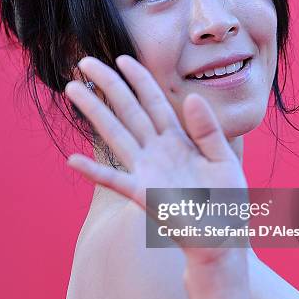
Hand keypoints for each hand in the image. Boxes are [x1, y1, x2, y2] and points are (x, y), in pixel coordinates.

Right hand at [65, 55, 248, 262]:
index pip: (155, 102)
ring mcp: (148, 171)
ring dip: (95, 112)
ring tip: (73, 90)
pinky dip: (94, 172)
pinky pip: (115, 181)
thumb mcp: (224, 160)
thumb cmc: (226, 201)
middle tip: (86, 63)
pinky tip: (73, 161)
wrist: (223, 240)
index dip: (139, 80)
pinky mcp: (144, 195)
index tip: (123, 58)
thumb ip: (208, 130)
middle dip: (108, 85)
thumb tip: (192, 98)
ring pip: (116, 135)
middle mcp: (158, 151)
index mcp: (179, 140)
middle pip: (129, 110)